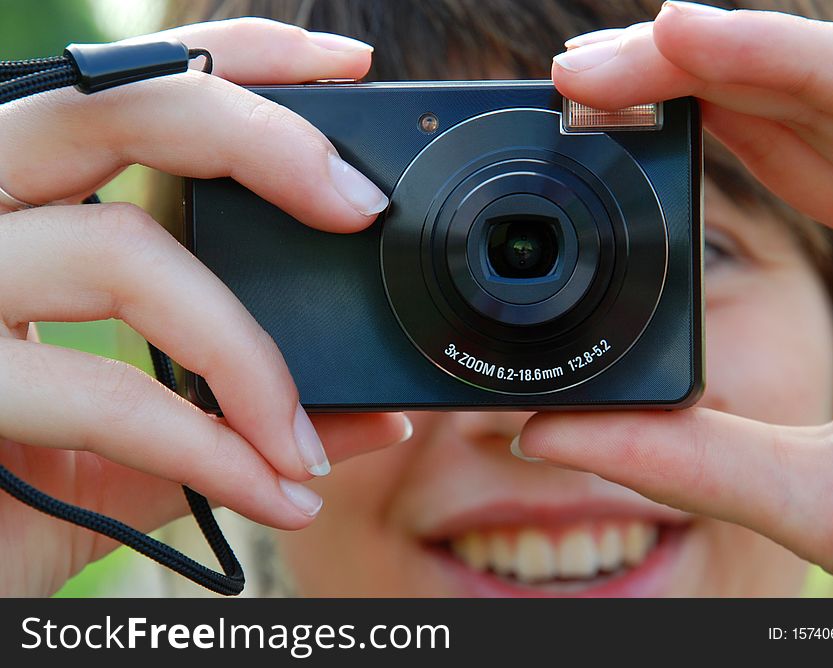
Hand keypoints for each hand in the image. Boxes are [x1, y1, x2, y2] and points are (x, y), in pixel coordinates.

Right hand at [0, 18, 410, 595]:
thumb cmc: (13, 493)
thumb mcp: (135, 443)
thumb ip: (238, 416)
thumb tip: (372, 416)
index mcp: (19, 209)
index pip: (126, 91)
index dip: (238, 57)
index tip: (345, 65)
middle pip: (116, 110)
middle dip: (263, 141)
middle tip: (359, 205)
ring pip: (125, 251)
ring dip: (249, 360)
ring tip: (302, 448)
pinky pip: (110, 390)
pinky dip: (210, 449)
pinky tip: (273, 495)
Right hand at [514, 2, 832, 593]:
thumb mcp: (829, 506)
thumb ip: (688, 463)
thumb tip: (553, 434)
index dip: (760, 57)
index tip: (654, 39)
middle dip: (705, 67)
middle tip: (588, 76)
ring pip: (830, 117)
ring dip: (721, 89)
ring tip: (616, 87)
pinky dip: (758, 133)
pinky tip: (691, 121)